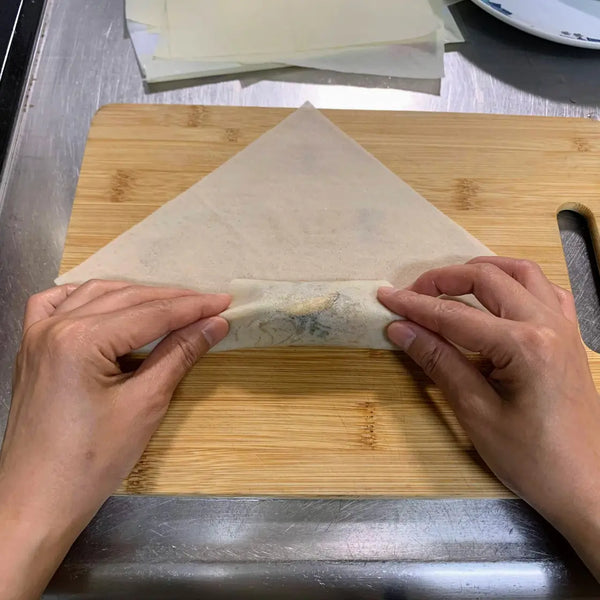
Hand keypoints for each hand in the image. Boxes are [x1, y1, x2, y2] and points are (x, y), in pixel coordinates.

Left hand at [0, 281, 229, 599]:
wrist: (37, 501)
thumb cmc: (93, 461)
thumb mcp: (145, 404)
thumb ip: (179, 354)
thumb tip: (214, 324)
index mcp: (81, 339)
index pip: (151, 313)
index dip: (192, 307)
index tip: (225, 301)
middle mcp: (54, 325)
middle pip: (126, 299)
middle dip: (171, 300)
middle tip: (209, 305)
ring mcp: (36, 335)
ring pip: (95, 296)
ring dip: (135, 295)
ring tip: (172, 305)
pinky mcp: (30, 348)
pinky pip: (55, 304)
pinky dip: (86, 297)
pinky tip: (106, 301)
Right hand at [378, 257, 599, 579]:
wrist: (585, 486)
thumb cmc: (530, 459)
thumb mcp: (476, 412)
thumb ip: (438, 362)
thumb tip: (400, 329)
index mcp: (524, 346)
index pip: (456, 315)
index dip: (415, 306)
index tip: (385, 298)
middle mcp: (548, 324)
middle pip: (488, 279)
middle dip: (443, 280)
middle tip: (411, 295)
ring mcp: (564, 326)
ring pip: (521, 273)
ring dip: (480, 271)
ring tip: (448, 285)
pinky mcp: (570, 336)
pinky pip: (545, 290)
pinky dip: (515, 283)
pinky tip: (497, 298)